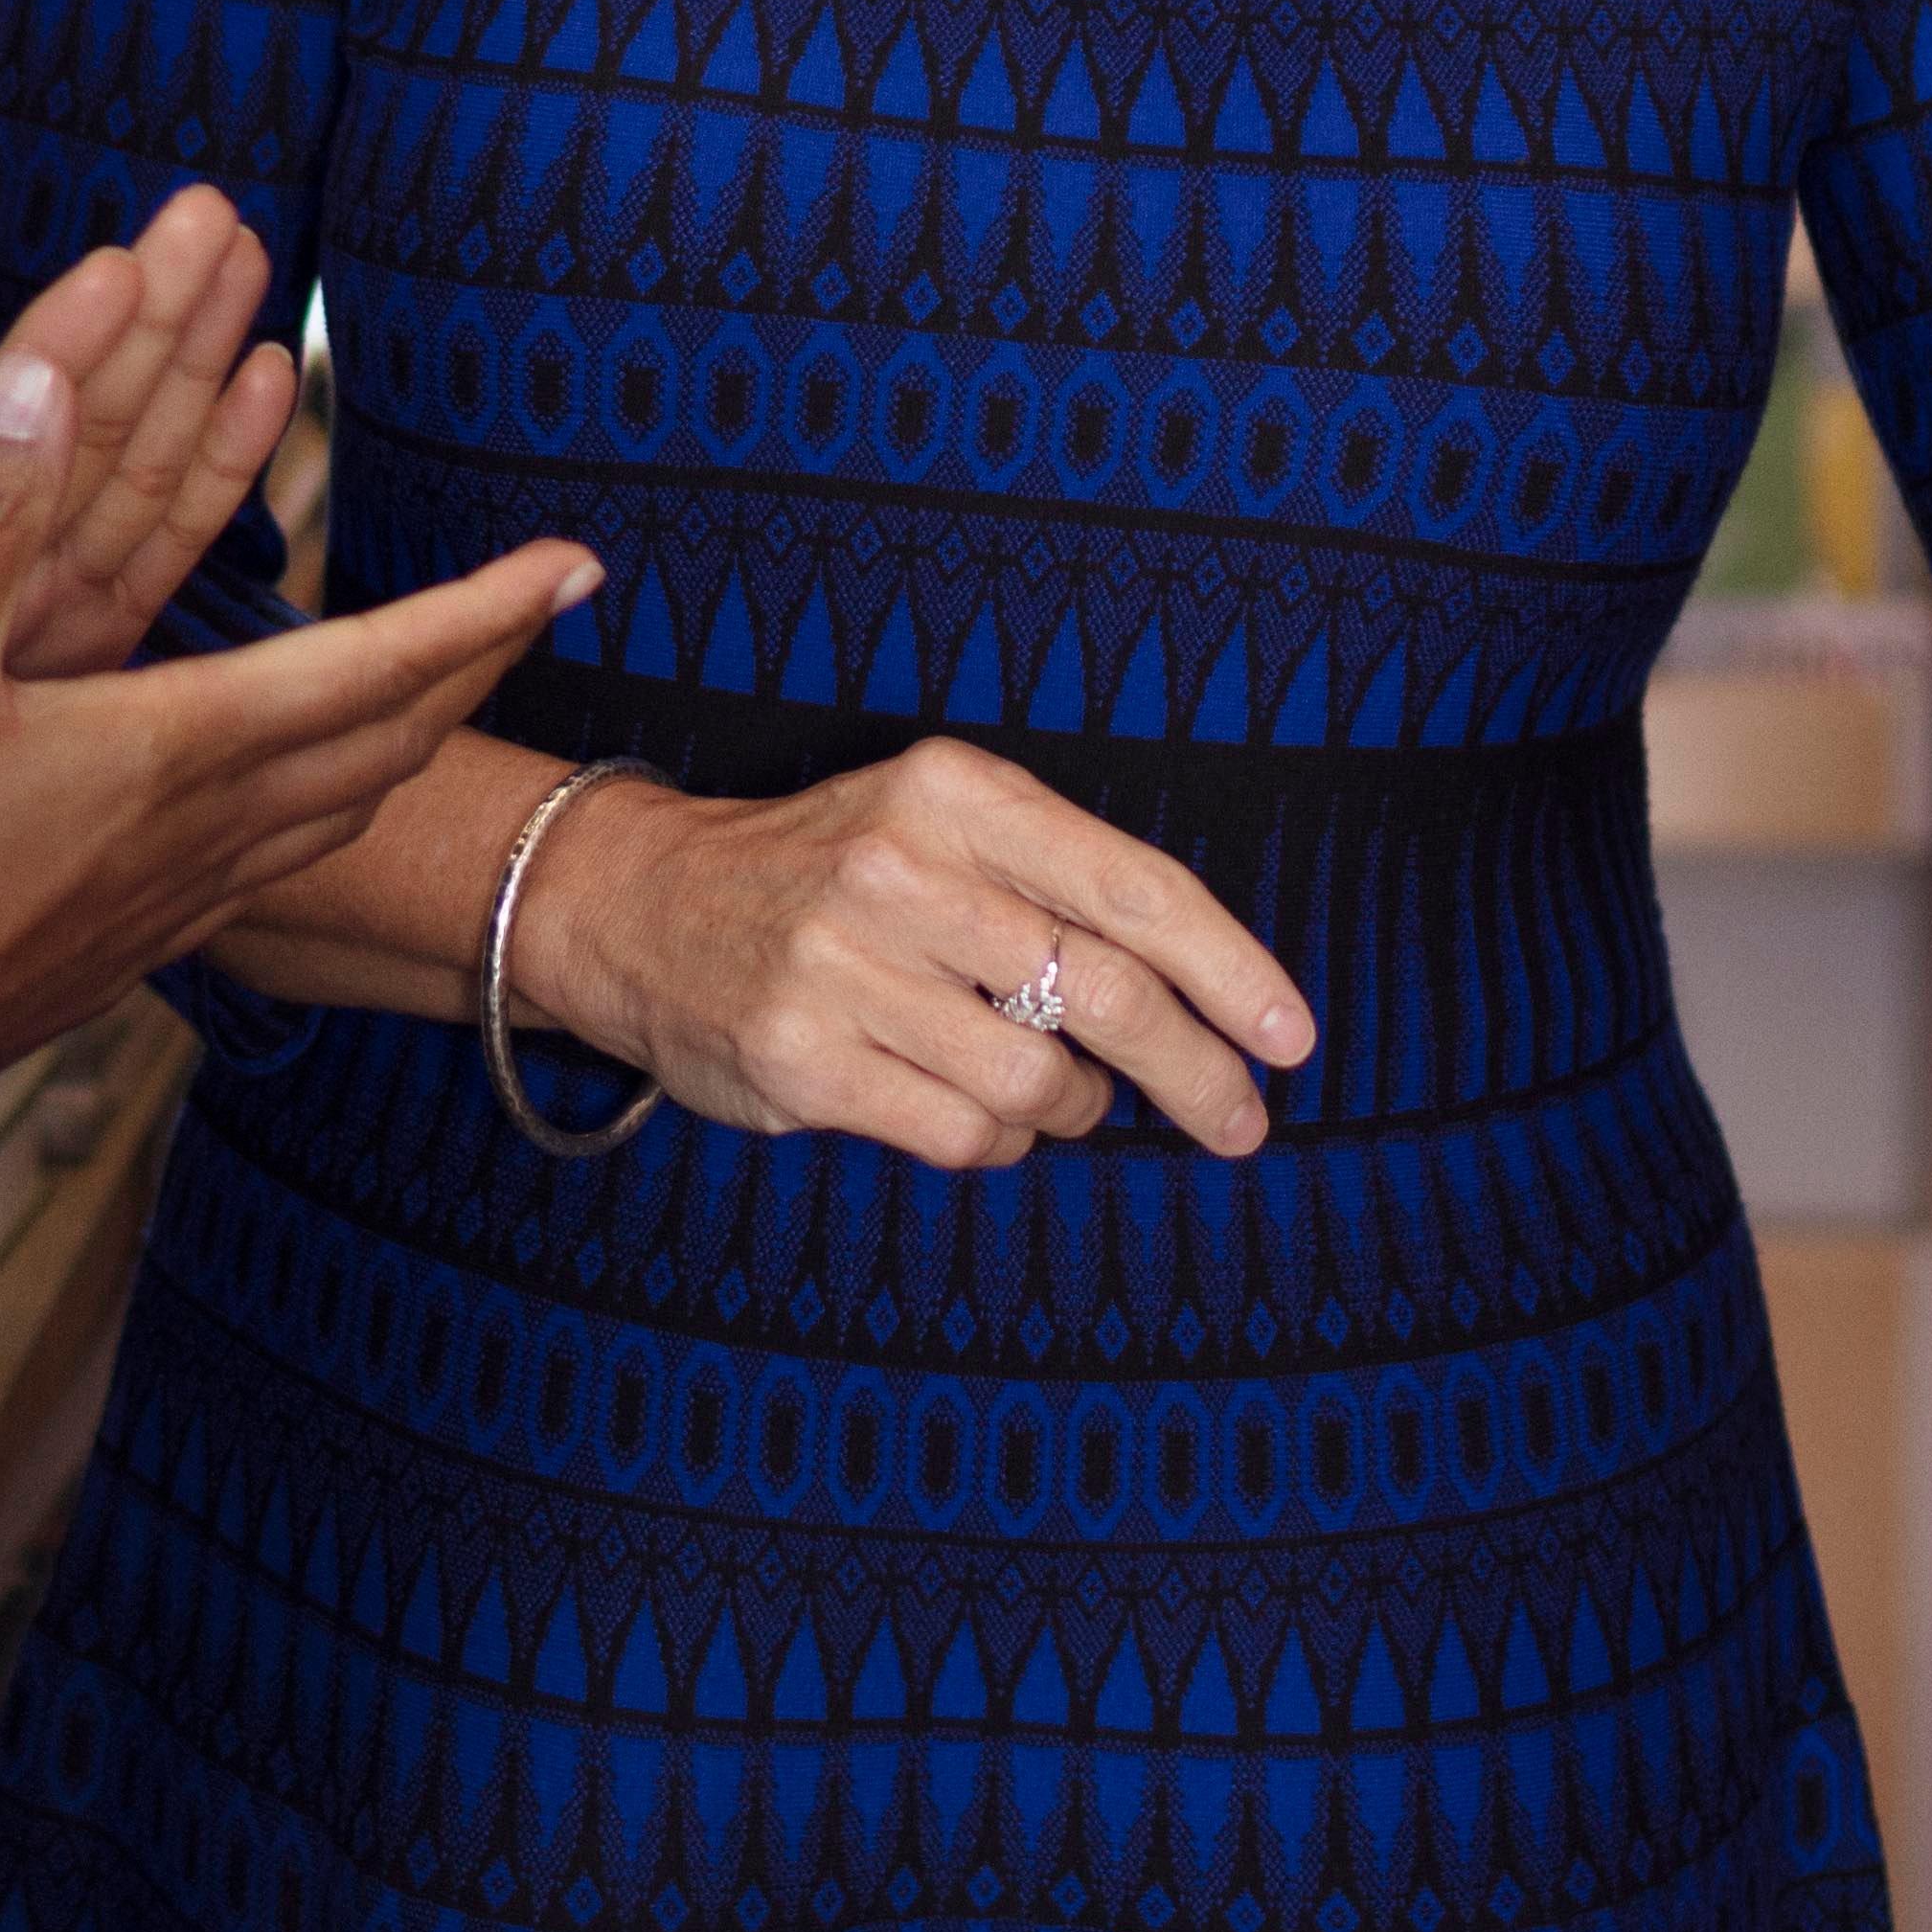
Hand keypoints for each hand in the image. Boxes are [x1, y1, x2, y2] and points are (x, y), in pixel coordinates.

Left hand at [0, 190, 306, 854]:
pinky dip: (215, 461)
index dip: (39, 361)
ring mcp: (28, 588)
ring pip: (127, 456)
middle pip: (68, 419)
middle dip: (143, 316)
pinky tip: (261, 376)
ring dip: (189, 353)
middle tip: (207, 208)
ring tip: (242, 250)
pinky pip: (160, 540)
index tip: (105, 271)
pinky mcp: (79, 637)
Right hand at [0, 342, 582, 1167]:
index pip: (372, 666)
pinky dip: (323, 809)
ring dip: (410, 739)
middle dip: (475, 665)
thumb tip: (43, 375)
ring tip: (442, 689)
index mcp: (174, 751)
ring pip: (340, 811)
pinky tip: (288, 802)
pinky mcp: (126, 950)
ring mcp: (171, 903)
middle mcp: (202, 831)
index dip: (484, 610)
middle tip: (540, 606)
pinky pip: (274, 868)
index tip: (578, 564)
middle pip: (389, 741)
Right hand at [514, 740, 1321, 1173]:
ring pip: (1040, 1080)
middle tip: (1240, 1121)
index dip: (1231, 970)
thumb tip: (1210, 995)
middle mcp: (902, 871)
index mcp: (954, 793)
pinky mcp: (805, 1061)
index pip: (1134, 885)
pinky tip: (978, 1108)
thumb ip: (1057, 882)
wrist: (639, 905)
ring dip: (1073, 1107)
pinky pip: (967, 1134)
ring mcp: (844, 969)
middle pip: (1107, 993)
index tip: (1291, 1038)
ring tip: (1056, 1094)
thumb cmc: (830, 871)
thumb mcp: (938, 824)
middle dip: (1197, 1072)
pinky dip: (999, 1138)